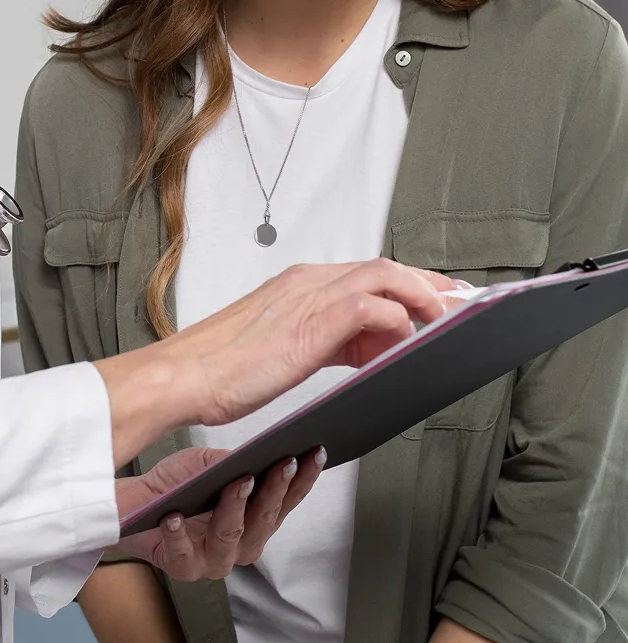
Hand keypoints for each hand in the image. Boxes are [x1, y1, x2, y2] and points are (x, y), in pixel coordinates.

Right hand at [97, 258, 460, 466]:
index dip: (409, 283)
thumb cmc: (221, 369)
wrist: (184, 375)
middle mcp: (307, 280)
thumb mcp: (283, 350)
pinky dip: (396, 320)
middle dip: (428, 283)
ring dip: (421, 296)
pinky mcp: (311, 321)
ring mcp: (309, 296)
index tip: (438, 298)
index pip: (368, 272)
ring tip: (443, 320)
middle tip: (459, 303)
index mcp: (298, 283)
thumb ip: (326, 342)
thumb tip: (366, 350)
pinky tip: (403, 342)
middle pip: (385, 266)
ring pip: (385, 276)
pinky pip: (372, 306)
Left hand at [114, 446, 322, 580]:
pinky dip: (177, 532)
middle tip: (282, 463)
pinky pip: (182, 551)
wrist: (134, 507)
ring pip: (230, 535)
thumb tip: (253, 455)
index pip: (287, 501)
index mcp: (255, 522)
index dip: (304, 478)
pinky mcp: (182, 568)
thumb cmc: (177, 486)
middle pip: (264, 520)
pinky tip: (173, 515)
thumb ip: (231, 463)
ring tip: (235, 483)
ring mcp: (213, 560)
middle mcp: (241, 546)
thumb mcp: (206, 465)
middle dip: (275, 490)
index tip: (314, 453)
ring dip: (234, 507)